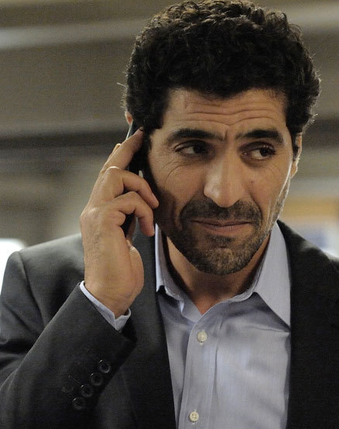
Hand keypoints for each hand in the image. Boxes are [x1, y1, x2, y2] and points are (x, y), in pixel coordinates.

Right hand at [80, 129, 158, 316]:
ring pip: (117, 176)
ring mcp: (95, 213)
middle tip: (144, 137)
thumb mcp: (130, 234)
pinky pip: (129, 199)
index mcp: (100, 210)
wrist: (112, 293)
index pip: (108, 174)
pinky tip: (146, 228)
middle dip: (129, 150)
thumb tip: (145, 199)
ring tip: (152, 208)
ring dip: (142, 189)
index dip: (121, 155)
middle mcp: (93, 208)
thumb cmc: (123, 269)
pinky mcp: (102, 221)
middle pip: (110, 167)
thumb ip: (132, 215)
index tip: (135, 139)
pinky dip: (144, 210)